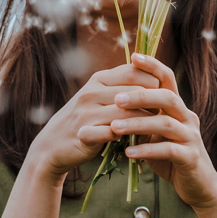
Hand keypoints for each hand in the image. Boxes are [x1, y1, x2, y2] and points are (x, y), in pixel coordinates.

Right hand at [27, 63, 159, 183]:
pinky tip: (134, 142)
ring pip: (126, 113)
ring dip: (143, 122)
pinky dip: (126, 137)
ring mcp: (86, 112)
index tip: (163, 95)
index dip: (153, 82)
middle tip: (164, 113)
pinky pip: (112, 133)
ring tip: (154, 128)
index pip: (133, 71)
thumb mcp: (100, 96)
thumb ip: (121, 86)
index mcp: (98, 79)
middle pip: (133, 91)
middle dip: (152, 103)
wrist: (51, 146)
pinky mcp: (84, 133)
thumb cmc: (84, 119)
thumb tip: (155, 76)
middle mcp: (92, 92)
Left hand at [110, 54, 216, 212]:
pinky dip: (146, 150)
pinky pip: (168, 150)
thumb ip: (142, 119)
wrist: (198, 187)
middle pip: (167, 97)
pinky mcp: (191, 158)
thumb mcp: (154, 135)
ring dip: (138, 124)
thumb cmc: (171, 158)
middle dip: (140, 96)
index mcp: (178, 108)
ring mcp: (191, 137)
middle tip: (117, 99)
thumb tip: (115, 102)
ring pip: (166, 123)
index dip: (153, 66)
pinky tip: (128, 152)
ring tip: (114, 127)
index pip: (168, 79)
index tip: (133, 57)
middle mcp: (187, 118)